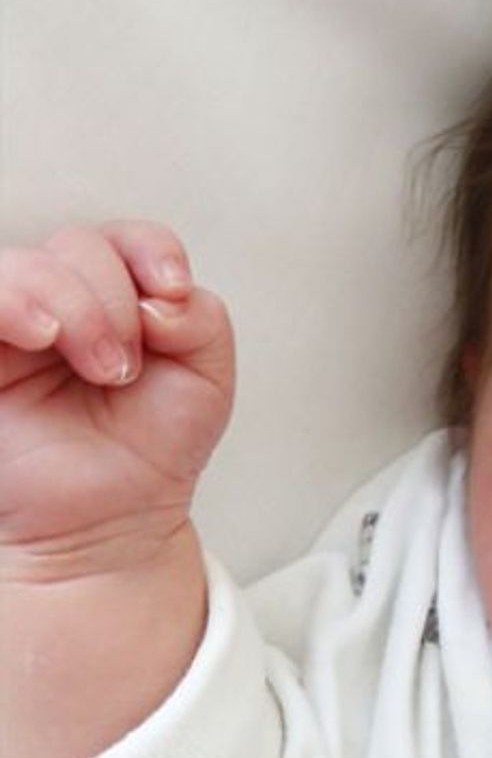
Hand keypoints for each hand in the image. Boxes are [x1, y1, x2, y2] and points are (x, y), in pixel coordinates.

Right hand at [0, 221, 233, 578]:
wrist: (113, 519)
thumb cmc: (153, 448)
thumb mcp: (207, 380)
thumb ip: (202, 319)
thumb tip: (161, 296)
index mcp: (117, 298)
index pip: (126, 238)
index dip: (151, 250)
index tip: (173, 291)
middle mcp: (60, 302)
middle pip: (77, 247)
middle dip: (114, 301)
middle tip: (126, 369)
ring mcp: (13, 327)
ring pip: (25, 265)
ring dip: (72, 306)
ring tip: (99, 368)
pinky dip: (11, 302)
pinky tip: (40, 334)